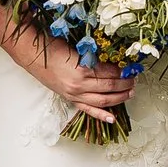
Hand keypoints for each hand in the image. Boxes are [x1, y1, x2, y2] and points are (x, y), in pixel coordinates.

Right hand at [19, 39, 134, 125]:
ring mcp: (75, 95)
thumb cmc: (53, 47)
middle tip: (135, 78)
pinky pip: (88, 110)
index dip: (123, 70)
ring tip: (130, 92)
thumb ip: (94, 55)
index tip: (132, 66)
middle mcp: (79, 85)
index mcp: (82, 70)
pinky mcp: (71, 100)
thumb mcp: (77, 48)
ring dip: (119, 97)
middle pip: (109, 87)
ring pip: (103, 100)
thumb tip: (115, 57)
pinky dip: (101, 115)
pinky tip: (113, 119)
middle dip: (125, 83)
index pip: (110, 72)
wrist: (33, 56)